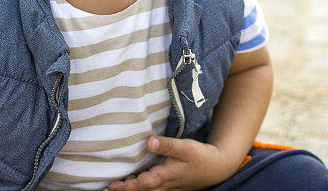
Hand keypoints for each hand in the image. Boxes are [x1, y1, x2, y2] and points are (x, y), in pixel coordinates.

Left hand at [106, 136, 236, 190]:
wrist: (217, 168)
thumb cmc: (201, 157)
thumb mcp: (186, 147)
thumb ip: (167, 145)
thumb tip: (148, 141)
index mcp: (165, 177)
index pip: (140, 185)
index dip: (125, 187)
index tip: (112, 185)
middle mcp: (164, 186)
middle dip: (125, 190)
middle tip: (110, 186)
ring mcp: (168, 188)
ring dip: (134, 188)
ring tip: (120, 182)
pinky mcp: (171, 186)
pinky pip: (153, 189)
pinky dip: (142, 186)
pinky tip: (138, 178)